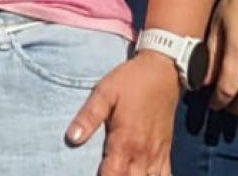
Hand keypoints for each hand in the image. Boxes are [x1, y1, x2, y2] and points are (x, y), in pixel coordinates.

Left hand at [65, 51, 179, 175]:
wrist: (162, 72)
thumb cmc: (129, 82)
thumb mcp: (103, 93)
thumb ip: (88, 117)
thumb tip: (71, 138)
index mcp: (125, 140)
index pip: (112, 175)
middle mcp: (143, 152)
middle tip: (102, 174)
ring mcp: (156, 154)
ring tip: (121, 175)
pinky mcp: (165, 151)